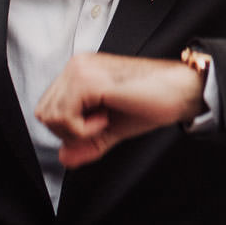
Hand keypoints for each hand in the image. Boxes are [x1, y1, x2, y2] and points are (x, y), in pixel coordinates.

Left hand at [36, 52, 206, 166]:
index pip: (49, 108)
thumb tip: (64, 158)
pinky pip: (65, 116)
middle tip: (100, 125)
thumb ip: (86, 143)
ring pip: (51, 115)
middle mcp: (77, 66)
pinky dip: (84, 128)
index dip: (69, 129)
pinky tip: (106, 118)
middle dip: (69, 131)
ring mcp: (81, 70)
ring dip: (77, 129)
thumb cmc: (153, 102)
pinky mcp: (88, 81)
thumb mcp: (112, 128)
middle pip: (45, 113)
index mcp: (80, 71)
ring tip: (105, 120)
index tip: (98, 125)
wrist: (180, 91)